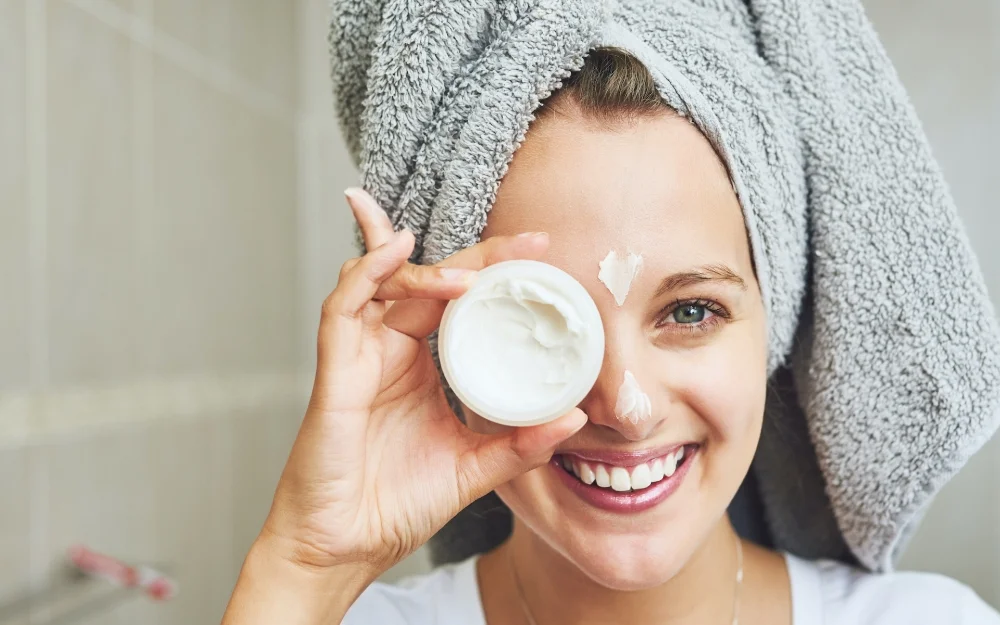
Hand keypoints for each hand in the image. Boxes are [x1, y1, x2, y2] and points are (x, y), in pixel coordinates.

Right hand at [259, 189, 586, 578]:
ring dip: (427, 268)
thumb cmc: (397, 505)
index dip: (494, 270)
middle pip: (430, 281)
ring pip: (383, 282)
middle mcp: (391, 350)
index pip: (459, 300)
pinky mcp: (335, 369)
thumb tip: (574, 418)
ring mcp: (360, 355)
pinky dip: (367, 273)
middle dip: (476, 257)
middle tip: (526, 244)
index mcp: (423, 365)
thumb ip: (520, 444)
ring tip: (471, 274)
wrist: (345, 549)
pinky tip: (396, 250)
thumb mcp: (474, 469)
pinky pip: (343, 307)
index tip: (541, 253)